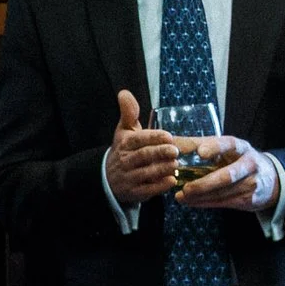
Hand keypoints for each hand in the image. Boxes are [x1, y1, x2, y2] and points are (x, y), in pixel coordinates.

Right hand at [104, 89, 180, 204]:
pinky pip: (148, 190)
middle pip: (143, 156)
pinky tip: (172, 180)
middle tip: (175, 150)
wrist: (108, 179)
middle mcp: (125, 161)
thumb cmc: (124, 151)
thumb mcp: (124, 131)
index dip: (154, 137)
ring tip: (176, 164)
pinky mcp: (134, 193)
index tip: (169, 136)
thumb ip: (128, 113)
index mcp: (124, 144)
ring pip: (147, 173)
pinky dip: (160, 186)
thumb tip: (124, 93)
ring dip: (162, 168)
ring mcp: (129, 178)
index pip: (138, 139)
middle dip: (159, 153)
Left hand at [175, 135, 281, 211]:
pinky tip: (190, 202)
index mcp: (240, 147)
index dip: (215, 147)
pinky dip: (205, 203)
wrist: (268, 179)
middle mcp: (249, 163)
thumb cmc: (235, 159)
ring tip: (181, 196)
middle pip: (228, 175)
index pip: (229, 144)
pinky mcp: (249, 199)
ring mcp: (251, 183)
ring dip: (201, 196)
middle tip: (185, 187)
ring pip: (224, 192)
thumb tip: (168, 141)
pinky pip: (224, 202)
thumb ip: (196, 144)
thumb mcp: (222, 148)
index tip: (200, 152)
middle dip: (205, 183)